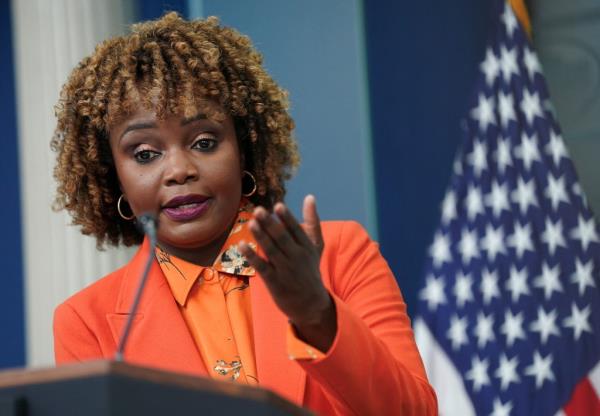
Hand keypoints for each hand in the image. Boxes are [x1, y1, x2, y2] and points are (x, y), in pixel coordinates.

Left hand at [239, 195, 336, 350]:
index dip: (287, 218)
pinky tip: (241, 245)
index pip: (296, 230)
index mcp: (307, 247)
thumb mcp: (315, 246)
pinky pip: (261, 267)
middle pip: (282, 239)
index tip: (278, 206)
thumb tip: (310, 197)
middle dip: (270, 225)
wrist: (310, 303)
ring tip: (251, 222)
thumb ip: (312, 221)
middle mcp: (297, 257)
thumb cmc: (310, 269)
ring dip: (260, 237)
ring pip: (271, 251)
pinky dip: (252, 256)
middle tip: (259, 210)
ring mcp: (285, 270)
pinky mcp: (274, 282)